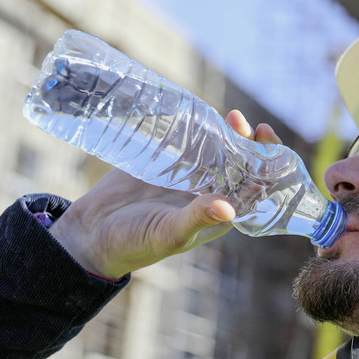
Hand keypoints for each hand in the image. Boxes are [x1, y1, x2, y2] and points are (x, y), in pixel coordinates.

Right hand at [49, 110, 281, 278]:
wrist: (91, 233)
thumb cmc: (135, 244)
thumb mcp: (168, 233)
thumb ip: (197, 219)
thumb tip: (229, 208)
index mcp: (220, 214)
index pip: (254, 188)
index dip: (267, 169)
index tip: (267, 150)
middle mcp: (209, 193)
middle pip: (240, 164)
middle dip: (250, 144)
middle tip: (246, 124)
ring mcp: (189, 176)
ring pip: (219, 150)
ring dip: (228, 134)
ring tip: (232, 117)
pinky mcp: (167, 161)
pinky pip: (190, 142)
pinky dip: (199, 129)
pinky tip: (203, 115)